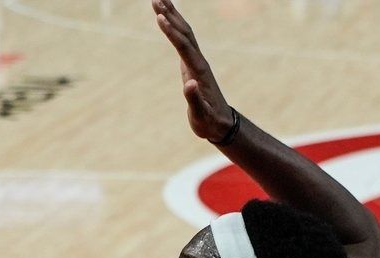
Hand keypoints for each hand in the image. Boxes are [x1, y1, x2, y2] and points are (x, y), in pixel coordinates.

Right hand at [152, 0, 235, 143]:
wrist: (221, 123)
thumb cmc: (209, 121)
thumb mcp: (201, 114)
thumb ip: (195, 99)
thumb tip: (190, 84)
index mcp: (199, 71)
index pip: (183, 46)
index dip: (171, 31)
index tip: (159, 16)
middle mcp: (199, 61)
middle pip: (184, 32)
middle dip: (170, 15)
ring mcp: (197, 61)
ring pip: (184, 33)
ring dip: (172, 16)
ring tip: (158, 1)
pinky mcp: (193, 64)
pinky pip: (183, 40)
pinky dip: (174, 27)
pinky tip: (168, 21)